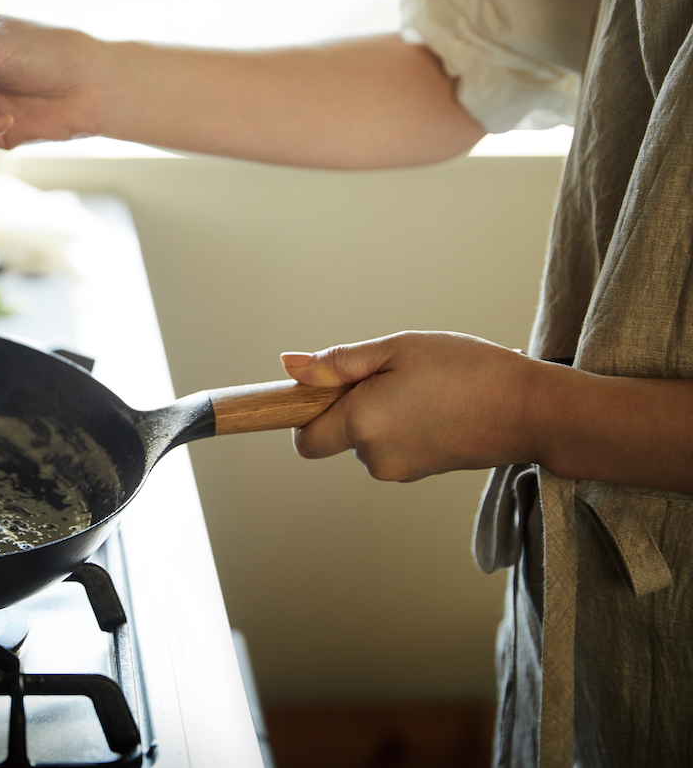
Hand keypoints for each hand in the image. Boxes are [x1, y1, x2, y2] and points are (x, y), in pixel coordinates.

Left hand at [280, 331, 538, 481]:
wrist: (532, 411)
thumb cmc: (468, 371)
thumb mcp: (397, 349)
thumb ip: (338, 363)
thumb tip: (290, 368)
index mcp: (360, 424)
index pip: (304, 440)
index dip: (306, 414)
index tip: (324, 390)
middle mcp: (374, 457)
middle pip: (337, 436)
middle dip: (351, 408)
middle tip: (392, 376)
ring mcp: (399, 471)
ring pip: (368, 440)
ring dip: (381, 415)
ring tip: (424, 389)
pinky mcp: (422, 473)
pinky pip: (393, 447)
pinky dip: (403, 427)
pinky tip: (437, 406)